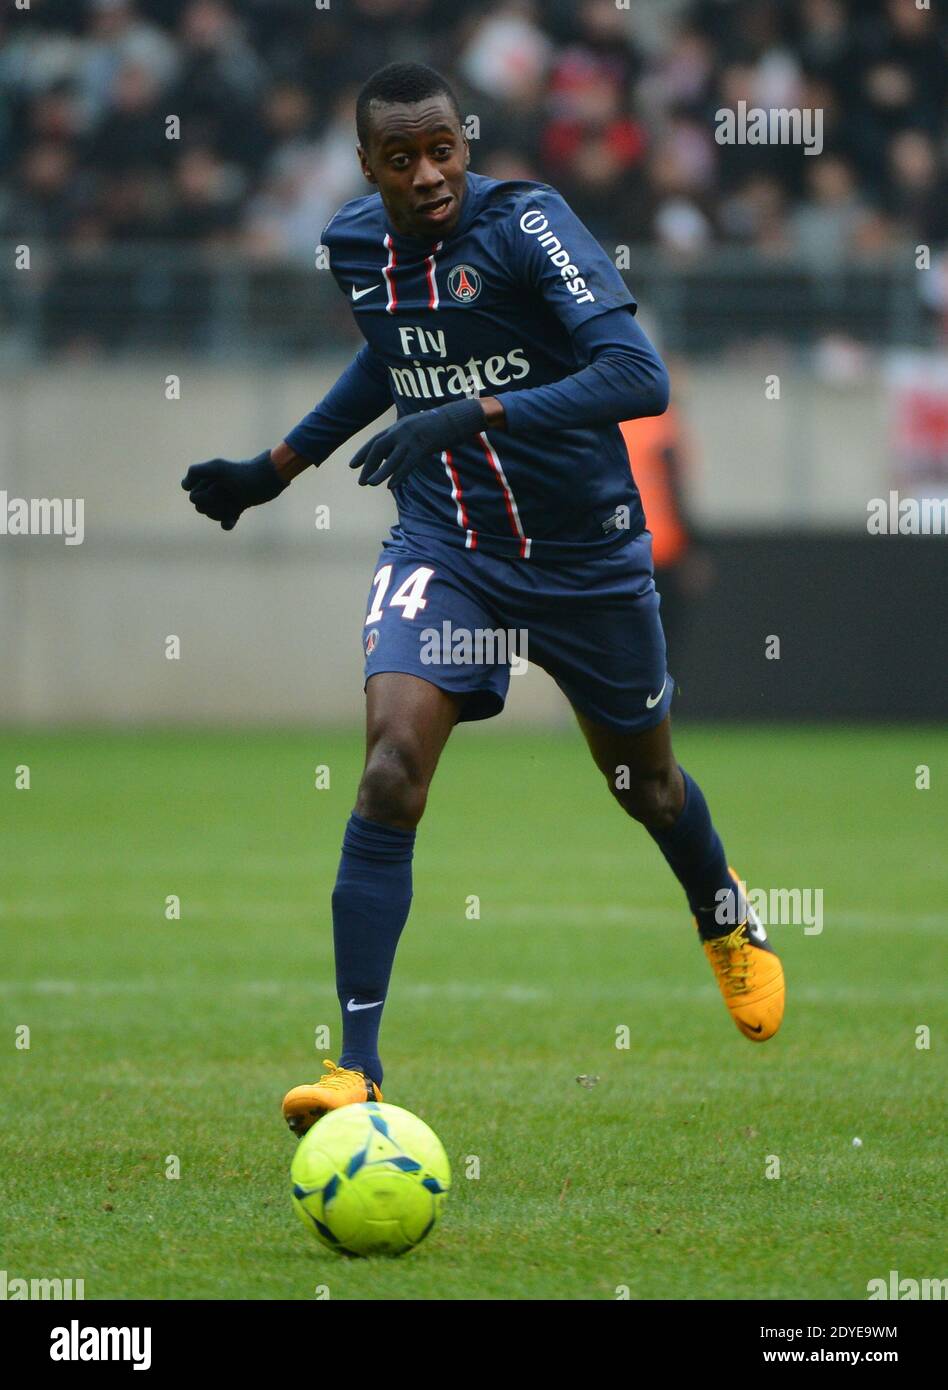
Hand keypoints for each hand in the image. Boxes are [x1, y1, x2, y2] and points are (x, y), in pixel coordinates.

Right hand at [181, 451, 287, 529]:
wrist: (269, 478)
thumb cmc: (244, 472)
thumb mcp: (218, 467)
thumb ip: (196, 471)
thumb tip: (183, 486)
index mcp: (207, 479)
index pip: (193, 496)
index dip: (204, 495)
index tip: (218, 486)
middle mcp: (213, 488)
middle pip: (201, 508)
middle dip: (214, 504)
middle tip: (229, 494)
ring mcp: (225, 499)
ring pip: (212, 515)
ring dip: (222, 511)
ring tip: (236, 501)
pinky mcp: (237, 508)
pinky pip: (225, 522)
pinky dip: (228, 522)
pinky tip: (234, 518)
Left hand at [349, 397, 487, 487]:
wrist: (458, 416)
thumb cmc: (441, 424)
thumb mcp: (418, 427)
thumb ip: (405, 438)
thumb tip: (396, 452)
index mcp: (399, 425)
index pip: (376, 440)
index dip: (363, 453)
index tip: (352, 465)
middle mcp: (401, 430)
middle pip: (378, 448)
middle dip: (368, 465)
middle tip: (361, 481)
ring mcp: (412, 438)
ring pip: (391, 458)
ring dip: (379, 472)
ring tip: (369, 484)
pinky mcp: (423, 446)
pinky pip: (407, 463)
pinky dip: (398, 475)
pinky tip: (391, 485)